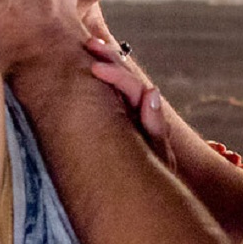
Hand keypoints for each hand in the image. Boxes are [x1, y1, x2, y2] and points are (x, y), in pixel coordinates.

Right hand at [86, 38, 174, 170]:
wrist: (150, 200)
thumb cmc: (154, 178)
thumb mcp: (155, 153)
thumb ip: (154, 125)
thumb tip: (152, 91)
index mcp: (147, 114)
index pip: (132, 87)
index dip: (115, 74)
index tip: (94, 67)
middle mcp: (141, 110)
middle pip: (125, 76)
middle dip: (109, 58)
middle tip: (88, 44)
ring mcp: (131, 114)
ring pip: (119, 83)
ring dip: (106, 63)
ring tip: (89, 46)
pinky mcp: (121, 122)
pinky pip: (111, 96)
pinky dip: (101, 81)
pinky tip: (87, 69)